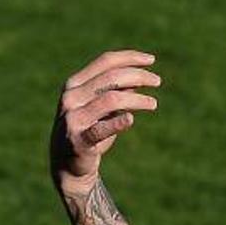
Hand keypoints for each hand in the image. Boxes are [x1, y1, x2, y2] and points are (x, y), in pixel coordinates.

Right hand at [50, 49, 160, 191]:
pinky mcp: (78, 140)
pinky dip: (118, 122)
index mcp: (74, 84)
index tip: (151, 60)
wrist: (67, 166)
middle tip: (157, 81)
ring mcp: (73, 119)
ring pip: (111, 99)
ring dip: (136, 99)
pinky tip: (131, 119)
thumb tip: (141, 75)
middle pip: (111, 78)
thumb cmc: (88, 131)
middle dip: (138, 76)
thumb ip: (116, 91)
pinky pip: (101, 129)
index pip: (105, 61)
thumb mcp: (101, 108)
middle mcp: (71, 98)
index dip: (129, 57)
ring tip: (153, 103)